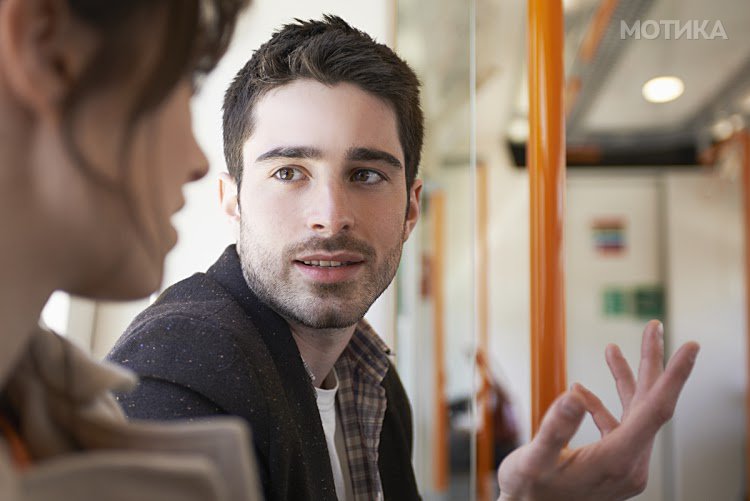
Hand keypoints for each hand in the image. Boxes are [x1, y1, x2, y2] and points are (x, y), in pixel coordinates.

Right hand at [496, 320, 698, 500]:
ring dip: (626, 379)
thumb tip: (574, 393)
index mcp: (617, 460)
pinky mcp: (616, 464)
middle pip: (650, 404)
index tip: (690, 346)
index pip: (656, 410)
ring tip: (613, 348)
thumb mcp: (535, 458)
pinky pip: (619, 424)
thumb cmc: (529, 491)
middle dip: (652, 363)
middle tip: (655, 326)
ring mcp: (625, 465)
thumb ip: (555, 427)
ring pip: (636, 412)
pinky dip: (602, 404)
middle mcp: (630, 463)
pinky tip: (581, 392)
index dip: (674, 376)